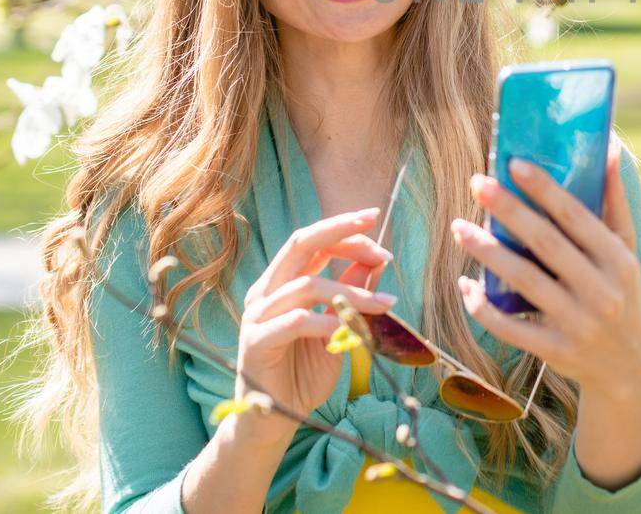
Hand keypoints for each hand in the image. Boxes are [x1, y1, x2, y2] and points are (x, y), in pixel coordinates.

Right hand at [234, 207, 396, 442]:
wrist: (275, 419)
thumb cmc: (304, 371)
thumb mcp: (336, 327)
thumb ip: (349, 294)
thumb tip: (376, 260)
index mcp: (283, 282)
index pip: (312, 242)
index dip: (344, 230)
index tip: (376, 223)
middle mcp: (267, 291)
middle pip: (300, 243)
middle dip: (340, 230)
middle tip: (373, 221)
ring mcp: (258, 315)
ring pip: (307, 284)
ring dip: (351, 291)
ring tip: (384, 304)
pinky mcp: (256, 342)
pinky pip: (293, 322)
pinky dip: (324, 320)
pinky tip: (345, 328)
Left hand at [450, 137, 640, 401]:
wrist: (626, 369)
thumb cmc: (621, 294)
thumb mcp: (626, 251)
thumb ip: (615, 202)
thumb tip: (609, 149)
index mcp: (618, 260)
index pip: (576, 217)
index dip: (544, 189)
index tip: (514, 163)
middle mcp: (601, 291)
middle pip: (546, 244)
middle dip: (509, 211)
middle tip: (477, 184)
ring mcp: (577, 324)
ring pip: (524, 281)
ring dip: (488, 252)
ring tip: (460, 228)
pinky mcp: (555, 350)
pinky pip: (511, 327)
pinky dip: (484, 307)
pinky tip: (465, 285)